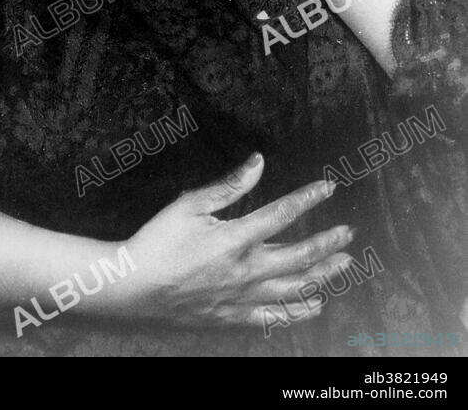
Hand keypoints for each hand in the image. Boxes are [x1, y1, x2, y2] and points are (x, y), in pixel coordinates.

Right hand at [122, 153, 354, 329]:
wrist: (132, 287)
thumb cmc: (157, 241)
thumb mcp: (189, 204)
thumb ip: (229, 185)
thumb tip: (258, 162)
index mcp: (235, 239)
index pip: (282, 214)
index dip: (308, 199)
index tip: (328, 188)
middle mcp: (245, 271)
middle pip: (298, 257)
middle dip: (327, 243)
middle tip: (349, 234)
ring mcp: (241, 298)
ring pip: (294, 289)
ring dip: (322, 276)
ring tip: (344, 266)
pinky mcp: (232, 317)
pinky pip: (274, 319)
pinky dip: (298, 313)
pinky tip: (315, 305)